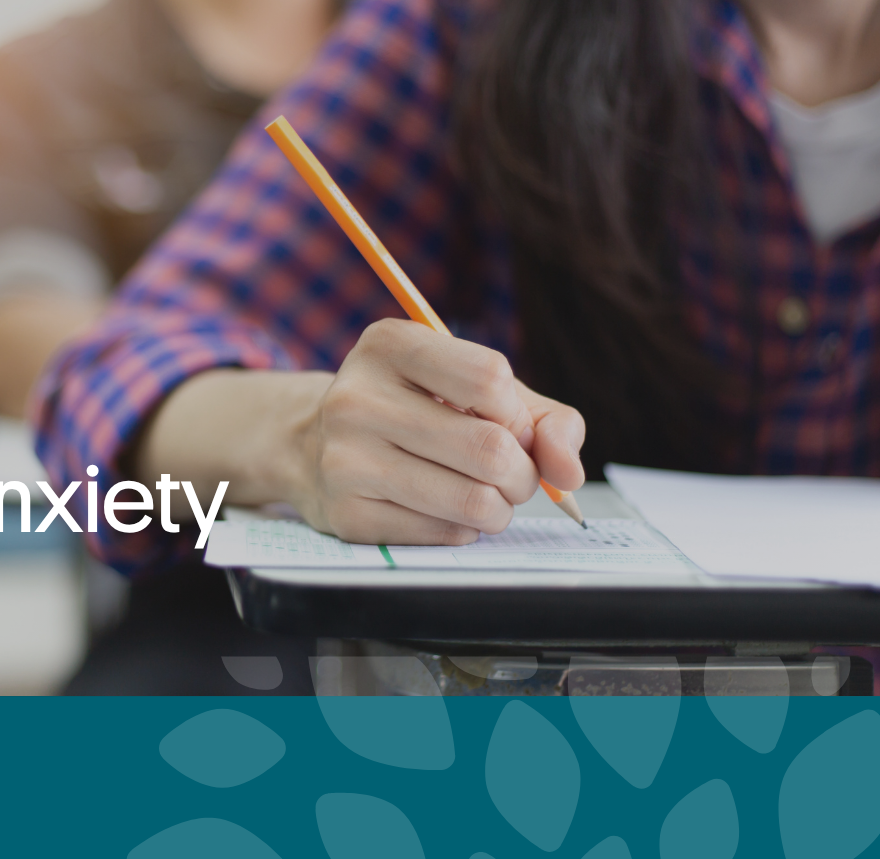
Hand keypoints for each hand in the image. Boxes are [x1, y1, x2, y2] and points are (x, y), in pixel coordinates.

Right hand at [288, 318, 585, 544]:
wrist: (312, 448)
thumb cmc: (414, 412)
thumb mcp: (473, 390)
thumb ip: (542, 419)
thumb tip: (567, 474)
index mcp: (388, 346)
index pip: (491, 379)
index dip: (518, 414)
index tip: (507, 424)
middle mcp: (357, 398)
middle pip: (490, 448)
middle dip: (523, 474)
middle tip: (512, 475)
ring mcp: (346, 460)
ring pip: (474, 500)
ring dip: (500, 508)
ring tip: (486, 497)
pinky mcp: (347, 515)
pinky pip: (445, 533)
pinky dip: (463, 529)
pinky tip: (442, 509)